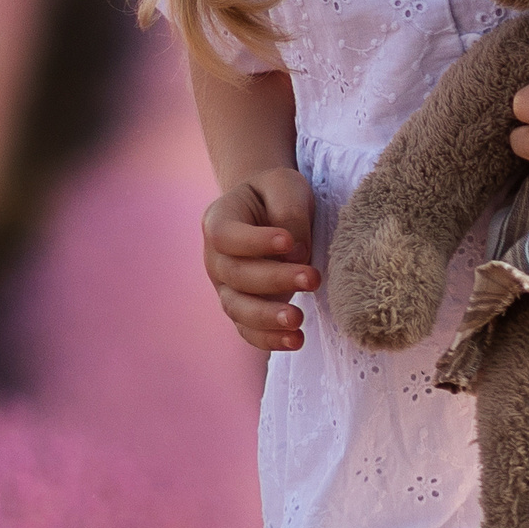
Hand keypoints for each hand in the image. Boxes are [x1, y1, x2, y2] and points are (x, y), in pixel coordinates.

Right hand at [203, 165, 317, 350]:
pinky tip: (295, 341)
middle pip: (236, 275)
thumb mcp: (284, 187)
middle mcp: (215, 257)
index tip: (288, 241)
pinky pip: (248, 330)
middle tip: (313, 278)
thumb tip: (296, 253)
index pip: (226, 236)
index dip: (254, 242)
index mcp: (218, 220)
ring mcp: (226, 287)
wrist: (268, 211)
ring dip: (268, 317)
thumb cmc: (275, 195)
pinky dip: (269, 339)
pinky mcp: (243, 309)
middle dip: (275, 280)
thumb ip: (289, 214)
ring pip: (237, 308)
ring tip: (298, 319)